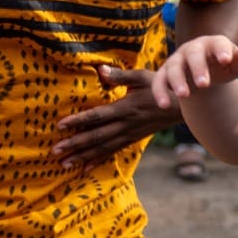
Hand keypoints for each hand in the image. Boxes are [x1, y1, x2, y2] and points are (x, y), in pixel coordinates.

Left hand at [54, 66, 179, 169]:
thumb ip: (120, 75)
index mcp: (126, 108)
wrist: (182, 106)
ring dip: (83, 156)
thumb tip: (100, 70)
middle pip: (97, 136)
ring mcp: (130, 134)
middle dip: (75, 144)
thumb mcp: (142, 77)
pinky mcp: (133, 139)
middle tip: (55, 150)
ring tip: (64, 163)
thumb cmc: (162, 87)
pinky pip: (113, 151)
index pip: (98, 115)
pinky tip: (85, 167)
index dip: (79, 120)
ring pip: (103, 147)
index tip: (61, 125)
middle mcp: (126, 124)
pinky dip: (99, 160)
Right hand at [151, 35, 237, 108]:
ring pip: (173, 69)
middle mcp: (192, 49)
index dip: (221, 50)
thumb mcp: (235, 63)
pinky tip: (163, 105)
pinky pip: (158, 81)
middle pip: (193, 55)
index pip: (217, 44)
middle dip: (198, 68)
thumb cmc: (223, 65)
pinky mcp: (165, 73)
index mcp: (212, 43)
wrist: (204, 71)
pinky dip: (159, 92)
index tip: (226, 60)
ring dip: (177, 81)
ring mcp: (177, 61)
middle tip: (204, 84)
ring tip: (184, 95)